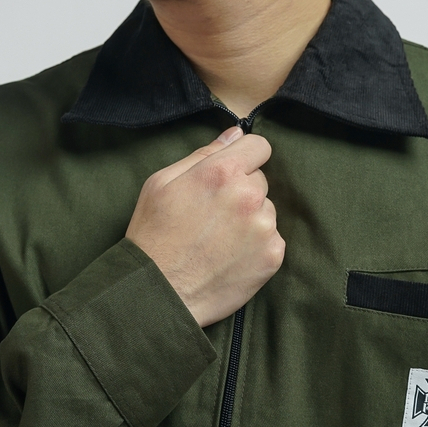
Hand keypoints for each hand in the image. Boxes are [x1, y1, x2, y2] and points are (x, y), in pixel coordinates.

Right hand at [126, 126, 285, 326]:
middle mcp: (249, 196)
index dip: (245, 157)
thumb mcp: (162, 183)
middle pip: (260, 180)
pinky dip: (257, 245)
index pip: (259, 146)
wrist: (160, 293)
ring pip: (266, 211)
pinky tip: (231, 256)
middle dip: (242, 191)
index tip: (233, 172)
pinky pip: (272, 238)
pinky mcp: (273, 255)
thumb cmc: (154, 236)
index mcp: (222, 172)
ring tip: (219, 240)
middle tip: (213, 215)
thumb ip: (202, 154)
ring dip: (250, 219)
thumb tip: (235, 133)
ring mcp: (264, 228)